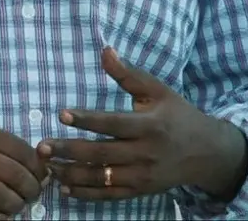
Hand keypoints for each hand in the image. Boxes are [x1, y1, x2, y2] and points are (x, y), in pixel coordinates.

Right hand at [0, 116, 47, 219]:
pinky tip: (0, 211)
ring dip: (18, 204)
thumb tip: (41, 167)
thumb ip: (6, 143)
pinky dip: (2, 217)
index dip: (39, 168)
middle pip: (18, 177)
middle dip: (33, 188)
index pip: (24, 153)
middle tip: (33, 192)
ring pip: (8, 199)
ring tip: (15, 201)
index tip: (42, 175)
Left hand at [40, 47, 247, 201]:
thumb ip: (129, 75)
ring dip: (71, 174)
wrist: (206, 152)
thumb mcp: (158, 91)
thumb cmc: (178, 116)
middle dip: (69, 151)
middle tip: (42, 147)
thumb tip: (105, 51)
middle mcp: (144, 153)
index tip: (62, 114)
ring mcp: (142, 176)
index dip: (87, 120)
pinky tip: (65, 187)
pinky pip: (109, 195)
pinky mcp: (140, 190)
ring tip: (48, 166)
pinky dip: (86, 193)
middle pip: (101, 154)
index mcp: (149, 126)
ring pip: (101, 178)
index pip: (112, 124)